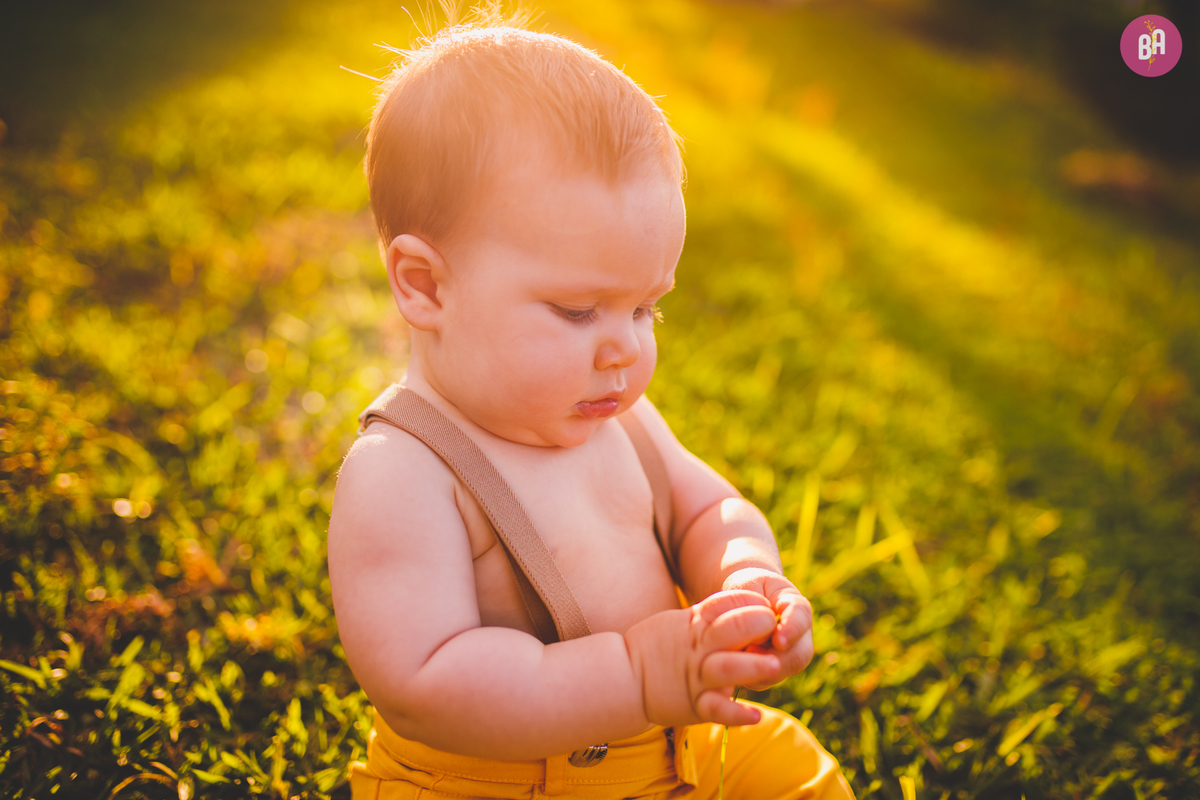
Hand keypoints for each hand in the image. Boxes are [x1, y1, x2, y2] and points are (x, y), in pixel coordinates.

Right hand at [624, 590, 780, 727]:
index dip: (751, 601)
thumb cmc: (655, 645)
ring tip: (775, 666)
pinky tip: (756, 716)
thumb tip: (740, 606)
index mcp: (695, 624)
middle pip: (733, 628)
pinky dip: (736, 714)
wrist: (622, 676)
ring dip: (753, 666)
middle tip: (774, 625)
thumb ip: (708, 617)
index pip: (727, 603)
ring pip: (728, 667)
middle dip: (757, 623)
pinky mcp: (694, 705)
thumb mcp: (679, 622)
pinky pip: (716, 710)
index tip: (767, 606)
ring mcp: (697, 676)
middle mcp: (699, 648)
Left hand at [721, 568, 813, 689]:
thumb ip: (754, 605)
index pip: (801, 617)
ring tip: (737, 657)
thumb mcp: (749, 585)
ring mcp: (789, 655)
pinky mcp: (772, 670)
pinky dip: (748, 676)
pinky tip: (731, 665)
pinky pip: (763, 681)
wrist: (743, 598)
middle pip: (799, 655)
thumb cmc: (747, 587)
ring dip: (760, 670)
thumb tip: (761, 637)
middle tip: (751, 654)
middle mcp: (800, 635)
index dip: (793, 630)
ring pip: (782, 672)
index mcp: (796, 606)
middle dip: (778, 661)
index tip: (779, 641)